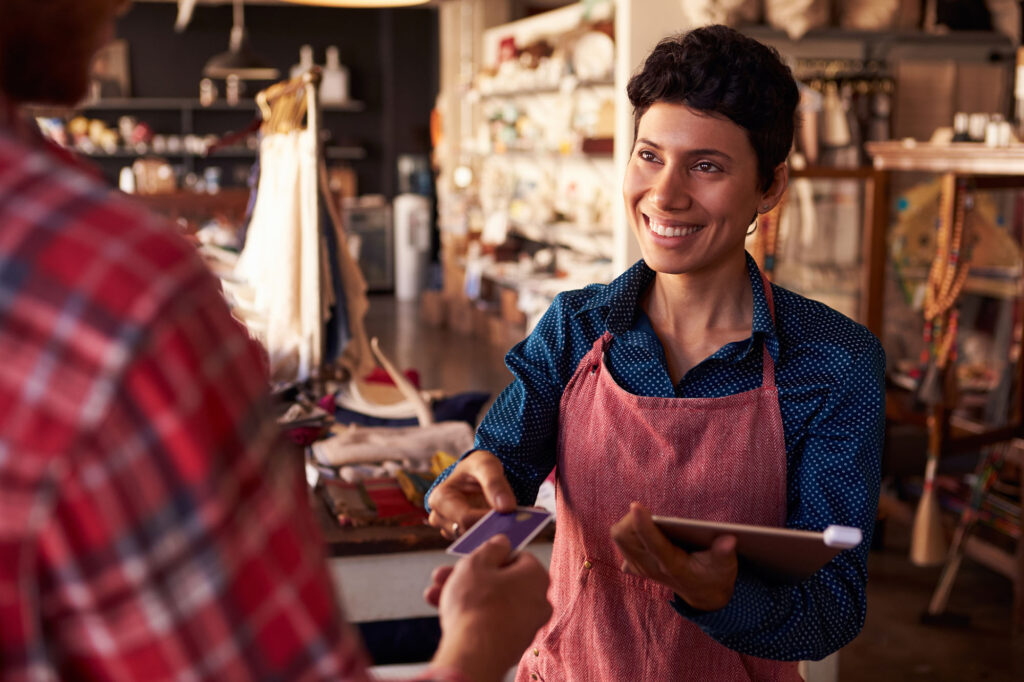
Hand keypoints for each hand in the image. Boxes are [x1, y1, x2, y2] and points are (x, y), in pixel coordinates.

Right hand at [427, 450, 515, 539]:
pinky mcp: (460, 537)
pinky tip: (507, 530)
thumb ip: (495, 483)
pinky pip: (477, 544)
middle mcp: (439, 517)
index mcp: (440, 498)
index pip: (465, 518)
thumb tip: (506, 507)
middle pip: (468, 533)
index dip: (488, 520)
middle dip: (491, 529)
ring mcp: (448, 530)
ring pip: (473, 542)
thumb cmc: (477, 466)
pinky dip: (492, 538)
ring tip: (513, 527)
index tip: (509, 517)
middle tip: (515, 526)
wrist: (478, 474)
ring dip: (493, 536)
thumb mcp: (486, 465)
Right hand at [431, 535, 551, 681]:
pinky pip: (492, 622)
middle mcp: (538, 601)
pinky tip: (445, 614)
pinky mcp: (513, 645)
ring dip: (464, 595)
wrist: (475, 653)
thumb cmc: (477, 601)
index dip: (491, 555)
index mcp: (536, 575)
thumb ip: (491, 548)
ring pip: (492, 602)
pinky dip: (472, 616)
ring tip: (432, 594)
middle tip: (442, 574)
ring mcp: (527, 626)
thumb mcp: (477, 563)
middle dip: (468, 577)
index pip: (517, 556)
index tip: (471, 558)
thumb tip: (502, 542)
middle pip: (500, 581)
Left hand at [610, 502, 737, 611]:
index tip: (637, 505)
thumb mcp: (725, 567)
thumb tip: (729, 539)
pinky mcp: (635, 564)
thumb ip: (724, 553)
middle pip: (625, 537)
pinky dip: (629, 531)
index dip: (644, 524)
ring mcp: (640, 567)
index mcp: (672, 567)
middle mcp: (650, 568)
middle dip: (633, 519)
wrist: (704, 595)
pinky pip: (622, 541)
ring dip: (630, 523)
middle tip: (651, 513)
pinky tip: (646, 531)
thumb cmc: (715, 575)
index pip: (653, 545)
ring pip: (620, 537)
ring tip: (650, 519)